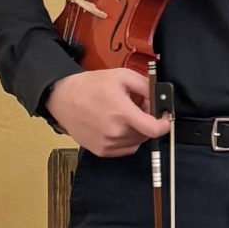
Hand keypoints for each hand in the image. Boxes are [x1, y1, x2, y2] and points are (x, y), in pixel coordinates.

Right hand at [45, 68, 170, 157]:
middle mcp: (115, 132)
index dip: (164, 125)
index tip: (165, 119)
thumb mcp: (122, 76)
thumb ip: (146, 87)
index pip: (153, 129)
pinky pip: (126, 148)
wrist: (63, 98)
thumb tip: (160, 99)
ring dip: (137, 130)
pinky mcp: (101, 150)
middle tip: (137, 108)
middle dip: (147, 121)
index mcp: (121, 113)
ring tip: (123, 115)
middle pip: (146, 133)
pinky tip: (117, 125)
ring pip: (137, 141)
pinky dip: (127, 138)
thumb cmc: (91, 86)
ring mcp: (107, 143)